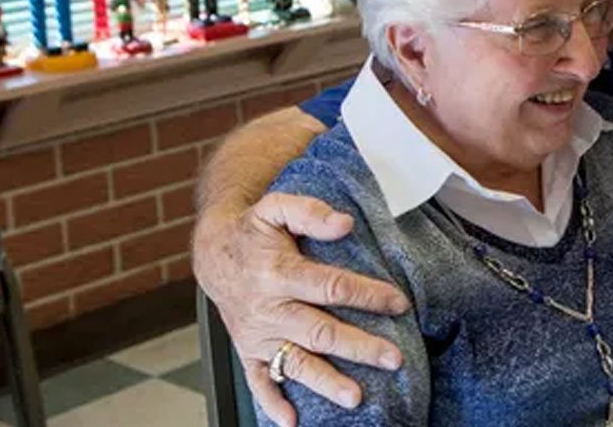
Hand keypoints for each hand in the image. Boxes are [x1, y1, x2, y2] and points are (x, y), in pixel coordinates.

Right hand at [192, 193, 409, 426]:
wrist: (213, 252)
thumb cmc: (254, 230)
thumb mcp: (276, 207)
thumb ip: (309, 212)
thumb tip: (344, 223)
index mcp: (278, 272)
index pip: (331, 286)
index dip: (367, 295)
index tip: (399, 304)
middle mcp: (269, 308)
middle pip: (320, 331)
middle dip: (359, 347)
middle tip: (393, 358)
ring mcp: (259, 334)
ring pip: (296, 362)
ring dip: (326, 382)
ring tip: (356, 397)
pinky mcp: (249, 351)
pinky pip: (259, 381)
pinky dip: (273, 403)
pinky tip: (292, 421)